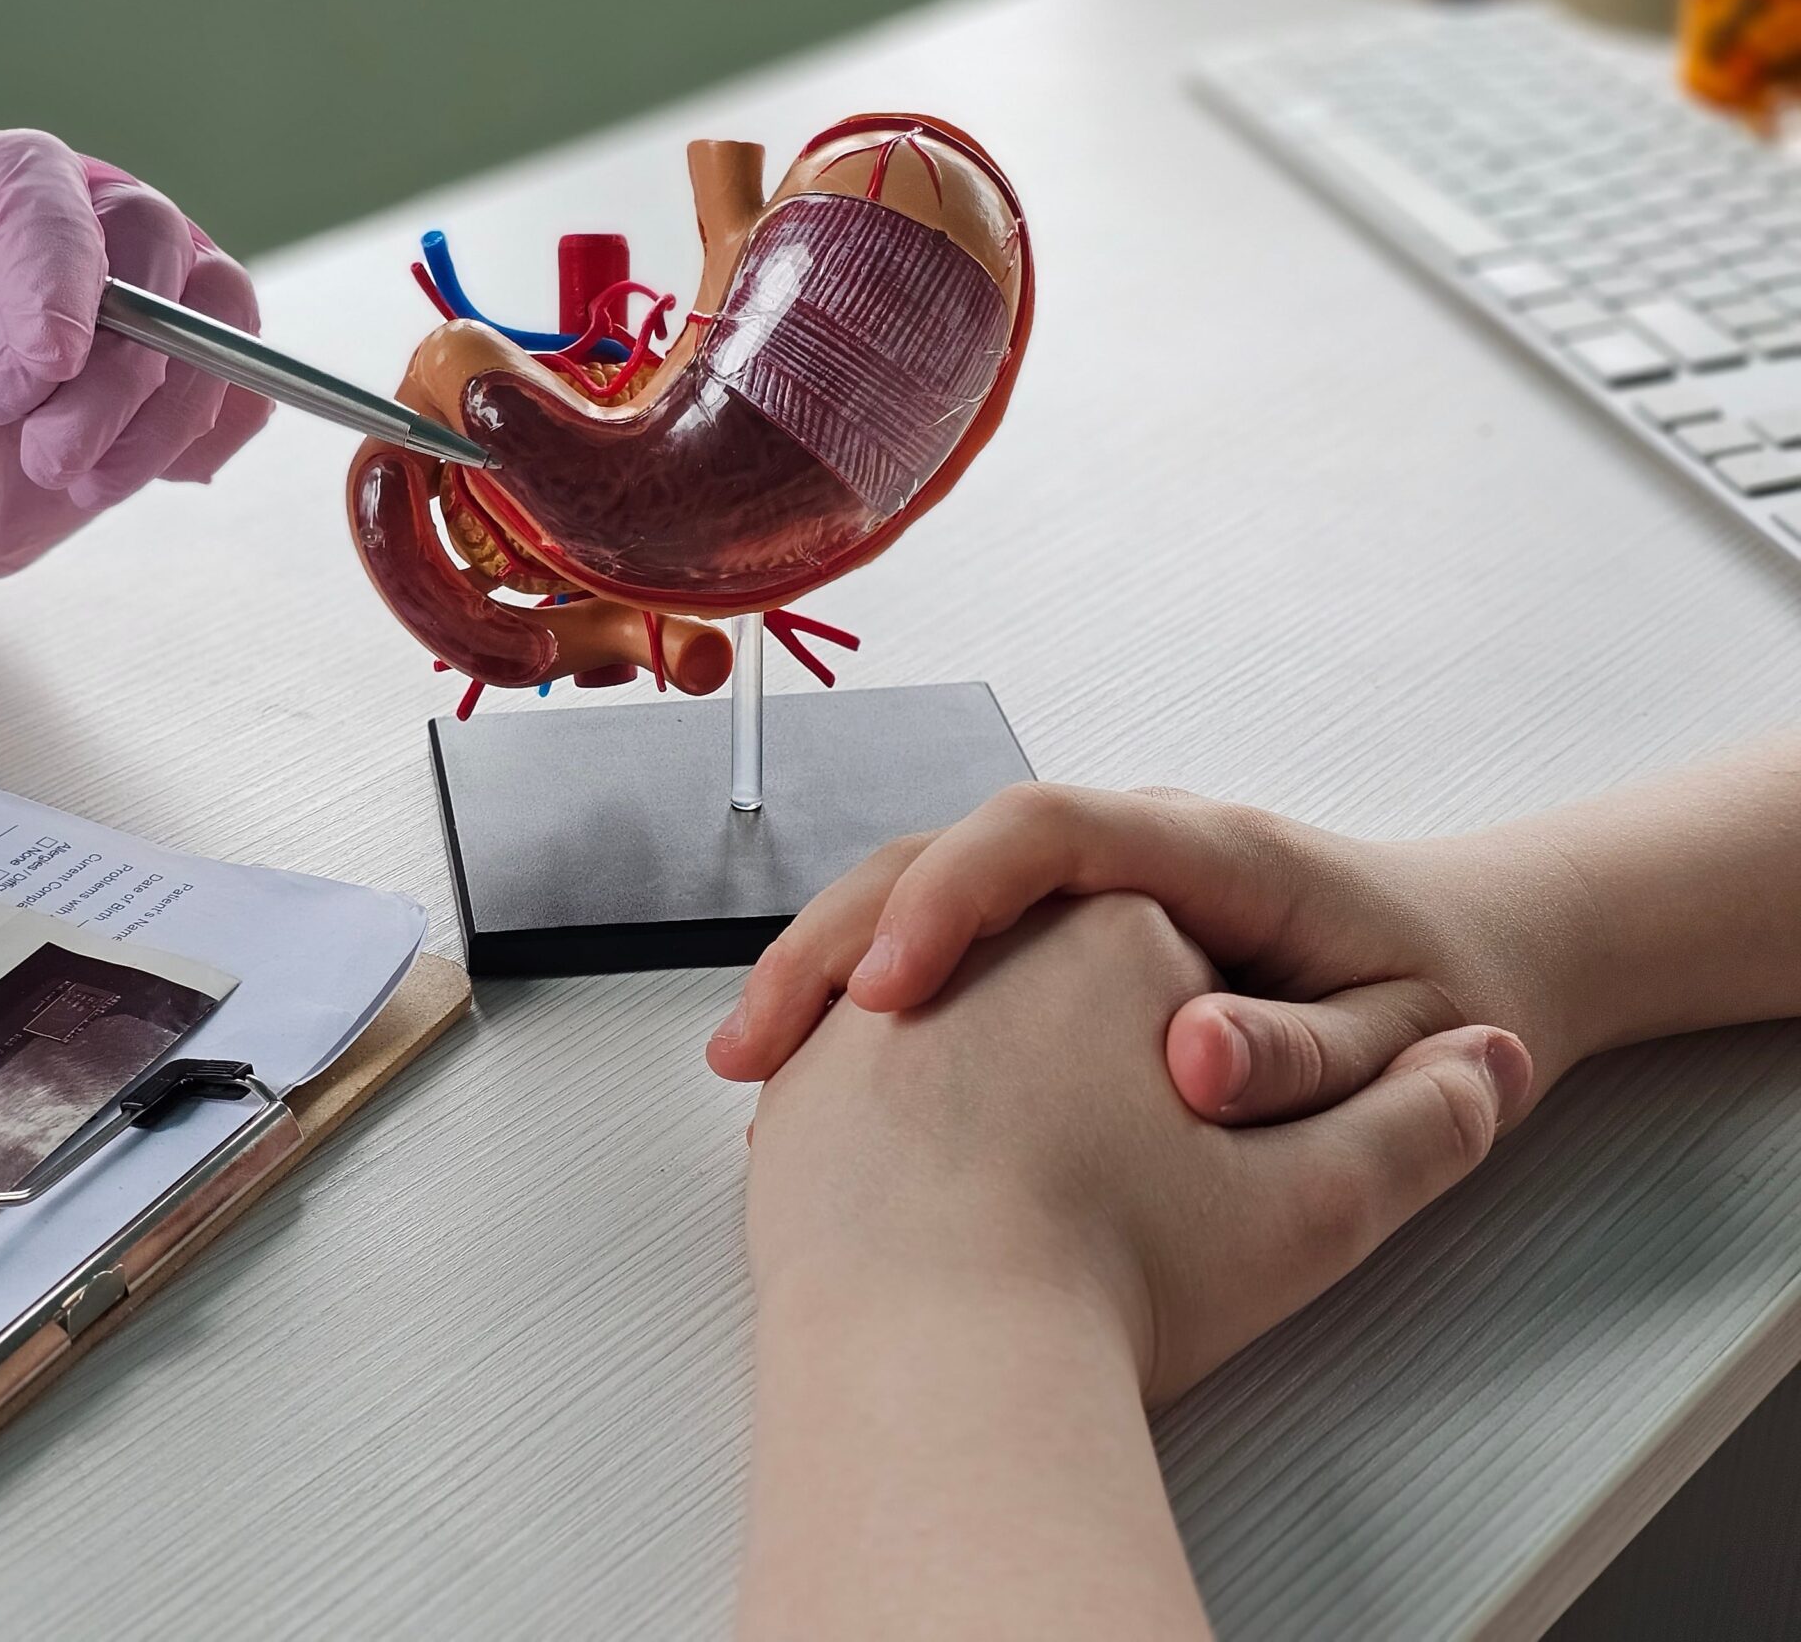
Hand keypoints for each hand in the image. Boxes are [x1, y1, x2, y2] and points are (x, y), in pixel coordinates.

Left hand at [0, 129, 270, 583]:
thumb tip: (54, 354)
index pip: (38, 184)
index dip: (56, 257)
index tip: (48, 355)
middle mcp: (78, 226)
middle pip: (153, 243)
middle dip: (117, 366)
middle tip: (51, 455)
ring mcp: (149, 292)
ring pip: (214, 315)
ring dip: (161, 417)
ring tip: (77, 480)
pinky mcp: (189, 368)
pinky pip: (242, 387)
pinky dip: (196, 442)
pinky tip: (118, 474)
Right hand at [712, 783, 1597, 1124]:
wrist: (1469, 963)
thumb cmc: (1444, 996)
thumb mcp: (1408, 1040)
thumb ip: (1306, 1052)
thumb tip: (1190, 1059)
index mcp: (1208, 851)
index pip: (1045, 831)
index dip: (952, 896)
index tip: (891, 989)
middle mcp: (1127, 855)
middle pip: (939, 850)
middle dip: (837, 938)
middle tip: (765, 1048)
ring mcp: (1083, 897)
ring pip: (912, 893)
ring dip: (821, 971)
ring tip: (752, 1068)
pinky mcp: (1055, 946)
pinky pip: (931, 950)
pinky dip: (853, 1006)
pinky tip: (802, 1083)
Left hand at [738, 895, 1527, 1635]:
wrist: (935, 1367)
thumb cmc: (1113, 1279)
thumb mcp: (1318, 1203)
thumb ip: (1424, 1120)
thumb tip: (1490, 1059)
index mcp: (1111, 924)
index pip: (1165, 940)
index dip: (1199, 1027)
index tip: (1203, 1110)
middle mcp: (977, 942)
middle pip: (1048, 959)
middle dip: (1086, 1044)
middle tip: (1123, 1163)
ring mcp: (870, 1009)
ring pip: (947, 1006)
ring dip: (984, 1067)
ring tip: (1040, 1189)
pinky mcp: (800, 1085)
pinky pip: (858, 1069)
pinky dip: (901, 1114)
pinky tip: (947, 1195)